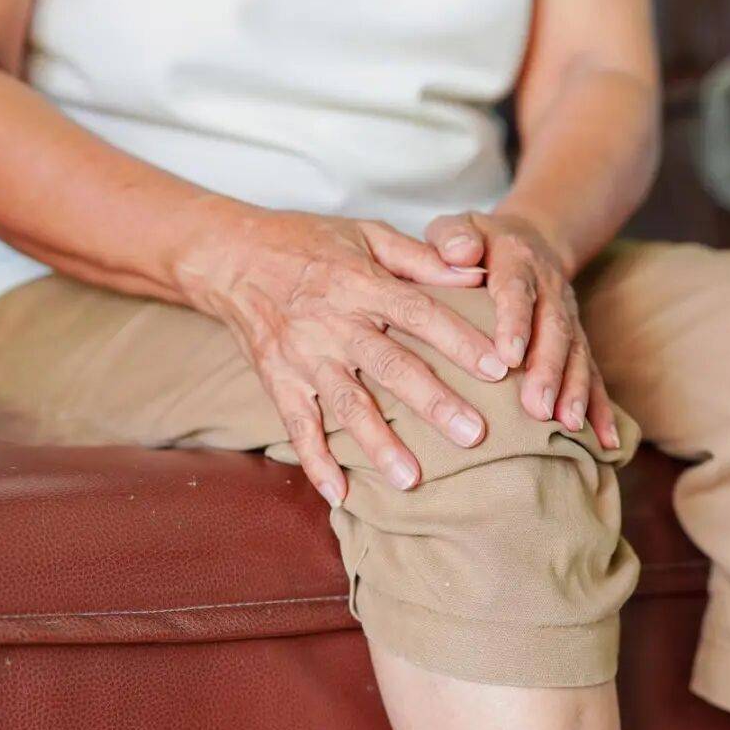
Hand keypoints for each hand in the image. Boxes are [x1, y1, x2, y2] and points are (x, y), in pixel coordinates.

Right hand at [174, 207, 507, 505]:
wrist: (230, 256)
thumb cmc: (309, 242)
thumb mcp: (366, 233)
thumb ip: (422, 257)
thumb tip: (477, 273)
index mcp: (361, 283)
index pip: (419, 313)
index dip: (458, 340)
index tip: (498, 368)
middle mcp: (335, 323)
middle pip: (390, 366)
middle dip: (433, 402)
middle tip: (474, 434)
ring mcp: (304, 356)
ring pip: (346, 404)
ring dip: (379, 443)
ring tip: (412, 480)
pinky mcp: (278, 381)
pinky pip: (297, 426)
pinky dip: (316, 462)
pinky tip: (340, 495)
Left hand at [424, 211, 620, 448]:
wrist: (529, 239)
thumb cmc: (478, 242)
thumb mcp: (460, 227)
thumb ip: (452, 238)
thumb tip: (460, 252)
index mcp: (517, 261)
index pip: (517, 292)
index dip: (515, 323)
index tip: (509, 357)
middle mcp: (550, 289)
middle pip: (555, 330)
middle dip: (549, 371)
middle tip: (537, 409)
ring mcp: (569, 317)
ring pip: (577, 354)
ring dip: (575, 391)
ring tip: (570, 426)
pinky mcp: (578, 341)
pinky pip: (593, 374)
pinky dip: (602, 409)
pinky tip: (606, 442)